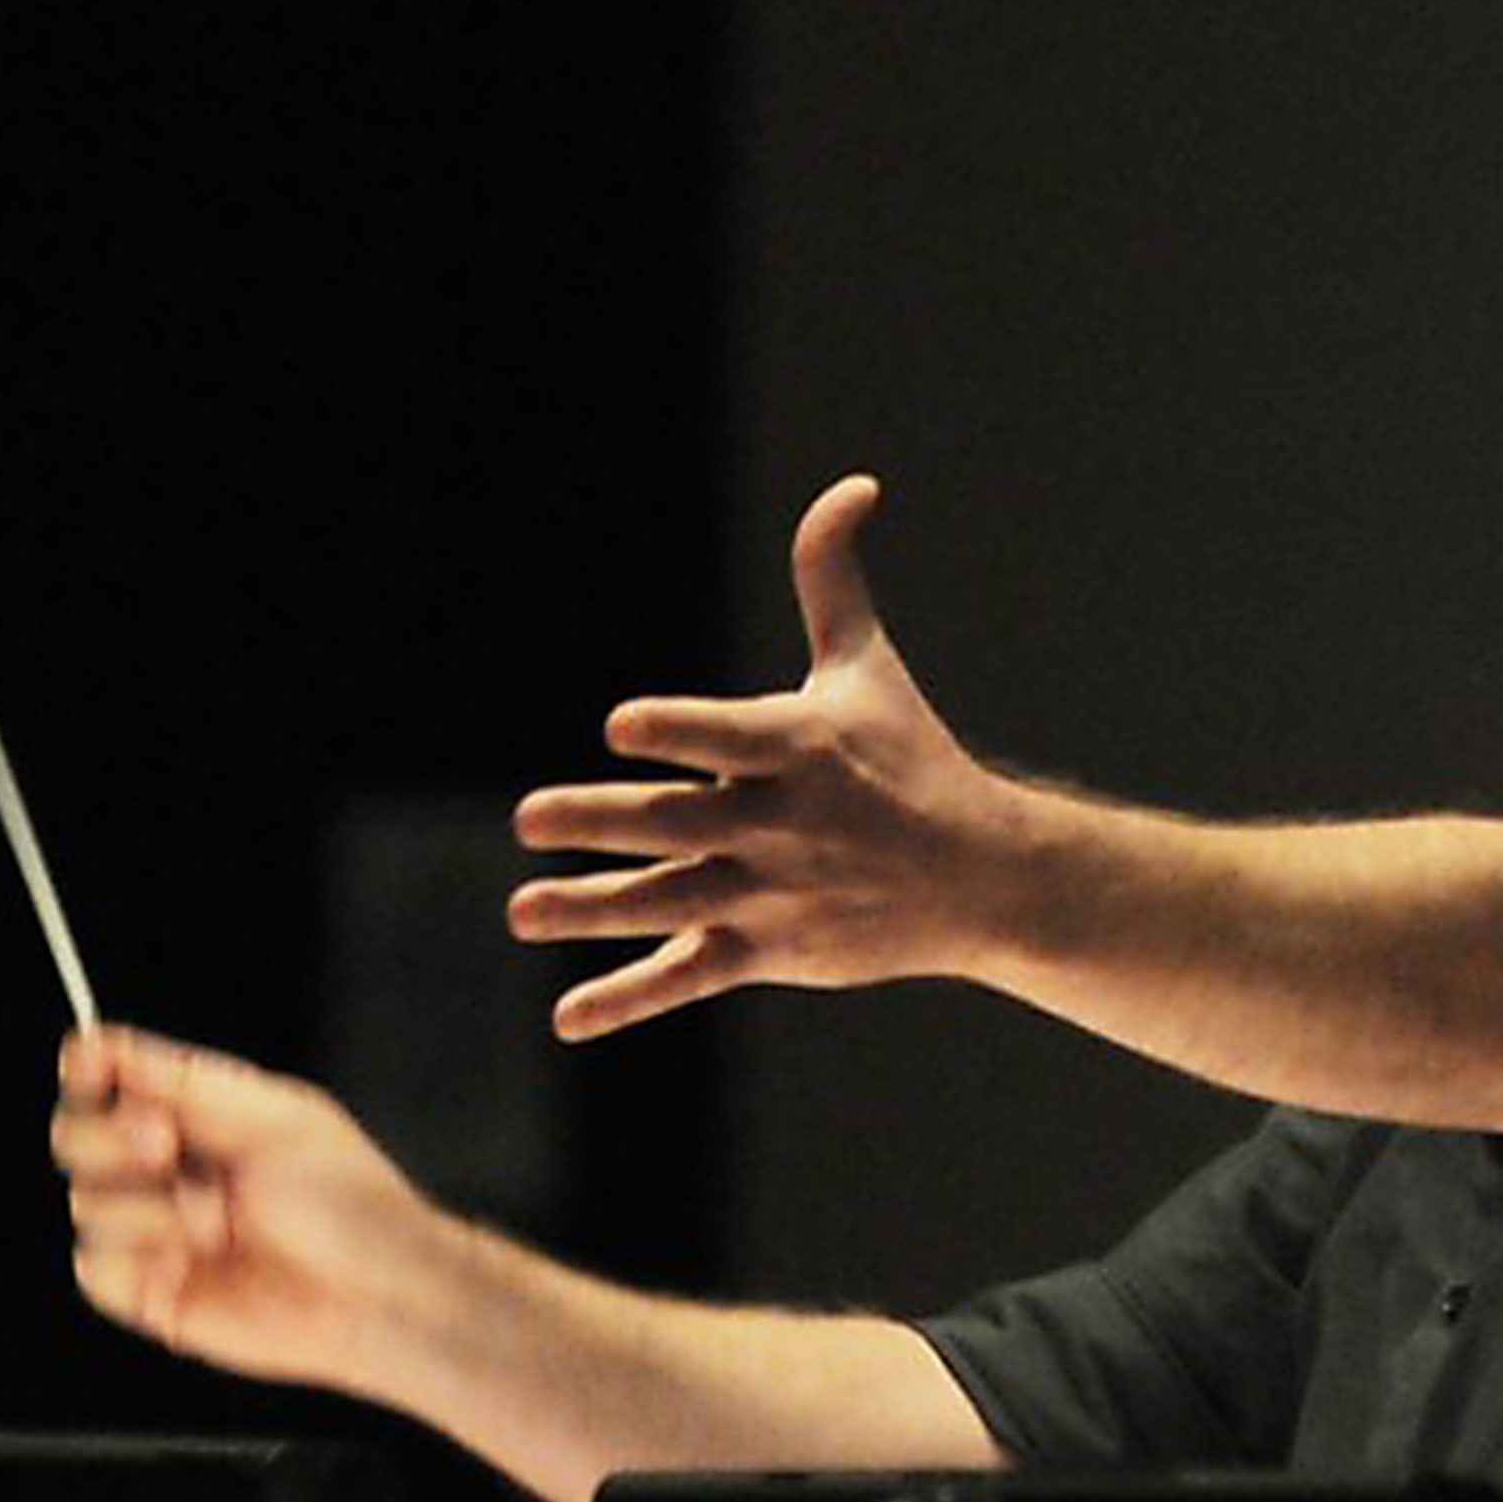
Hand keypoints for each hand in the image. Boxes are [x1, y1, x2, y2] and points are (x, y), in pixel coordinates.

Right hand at [50, 1025, 439, 1393]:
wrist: (375, 1293)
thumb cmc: (349, 1204)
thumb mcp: (277, 1117)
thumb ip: (186, 1080)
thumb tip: (112, 1044)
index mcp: (196, 1118)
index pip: (110, 1082)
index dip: (88, 1067)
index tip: (89, 1062)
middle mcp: (166, 1173)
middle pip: (74, 1136)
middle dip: (110, 1134)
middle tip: (164, 1141)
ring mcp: (154, 1234)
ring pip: (85, 1202)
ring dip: (151, 1208)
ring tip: (217, 1222)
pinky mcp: (148, 1294)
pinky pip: (94, 1267)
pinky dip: (137, 1257)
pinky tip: (192, 1259)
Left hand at [507, 474, 1016, 1039]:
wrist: (981, 877)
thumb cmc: (912, 758)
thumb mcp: (868, 666)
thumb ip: (831, 578)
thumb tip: (853, 484)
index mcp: (797, 748)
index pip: (725, 737)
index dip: (674, 730)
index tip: (620, 726)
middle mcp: (779, 824)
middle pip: (677, 824)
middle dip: (601, 821)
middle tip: (528, 818)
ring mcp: (769, 893)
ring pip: (669, 903)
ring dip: (593, 910)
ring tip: (521, 910)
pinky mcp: (767, 950)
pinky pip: (688, 976)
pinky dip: (629, 999)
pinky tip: (567, 1017)